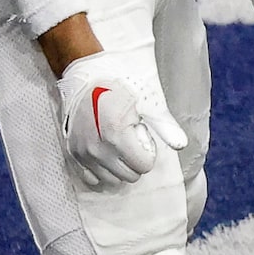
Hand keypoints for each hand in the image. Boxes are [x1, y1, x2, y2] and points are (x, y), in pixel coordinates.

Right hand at [56, 52, 187, 188]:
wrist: (85, 75)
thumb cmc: (119, 86)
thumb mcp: (147, 102)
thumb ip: (164, 126)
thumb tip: (181, 145)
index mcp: (117, 136)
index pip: (143, 166)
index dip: (148, 153)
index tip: (142, 137)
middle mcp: (98, 149)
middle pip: (129, 176)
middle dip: (135, 161)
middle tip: (131, 140)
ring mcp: (83, 153)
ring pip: (111, 179)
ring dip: (119, 167)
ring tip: (117, 145)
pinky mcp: (73, 153)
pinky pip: (91, 177)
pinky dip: (101, 170)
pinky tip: (104, 154)